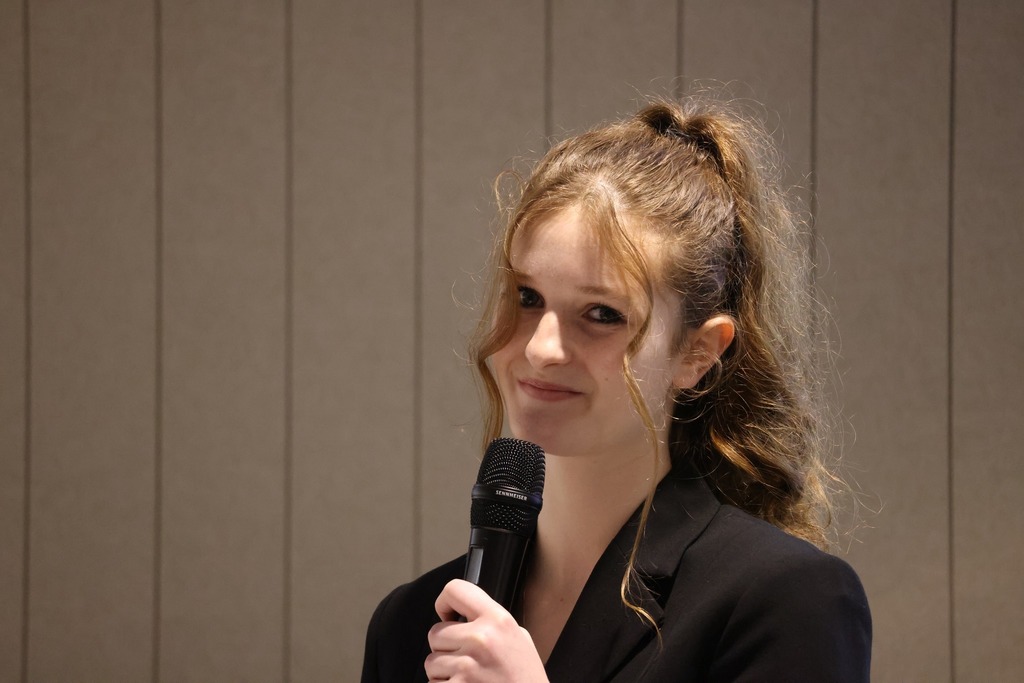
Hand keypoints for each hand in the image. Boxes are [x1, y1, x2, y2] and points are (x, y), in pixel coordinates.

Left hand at [425, 579, 548, 681]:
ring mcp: (467, 667)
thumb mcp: (519, 637)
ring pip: (431, 662)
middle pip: (435, 633)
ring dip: (444, 672)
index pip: (455, 590)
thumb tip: (463, 613)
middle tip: (466, 658)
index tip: (447, 615)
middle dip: (445, 647)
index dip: (444, 603)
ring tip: (468, 677)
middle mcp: (480, 639)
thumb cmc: (525, 677)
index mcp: (497, 620)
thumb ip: (491, 621)